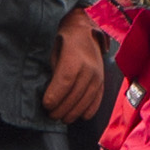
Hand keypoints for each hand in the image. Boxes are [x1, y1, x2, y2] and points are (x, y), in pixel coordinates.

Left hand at [39, 8, 115, 125]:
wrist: (86, 31)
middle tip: (51, 114)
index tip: (46, 105)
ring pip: (85, 101)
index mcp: (75, 58)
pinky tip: (80, 115)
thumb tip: (50, 93)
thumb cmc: (65, 42)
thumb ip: (54, 72)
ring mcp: (98, 76)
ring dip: (73, 113)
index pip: (65, 82)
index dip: (55, 96)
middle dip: (61, 108)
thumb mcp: (55, 52)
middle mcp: (89, 68)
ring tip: (62, 118)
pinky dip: (88, 110)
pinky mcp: (102, 81)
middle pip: (74, 95)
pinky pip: (97, 100)